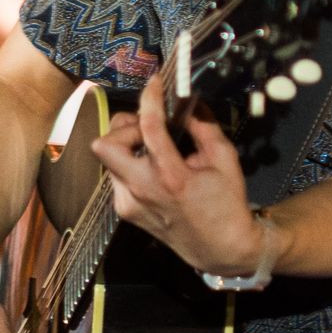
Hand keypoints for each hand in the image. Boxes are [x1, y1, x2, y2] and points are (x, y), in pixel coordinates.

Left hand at [93, 108, 265, 276]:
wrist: (218, 250)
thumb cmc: (226, 203)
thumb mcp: (225, 159)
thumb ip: (204, 126)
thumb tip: (189, 100)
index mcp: (171, 177)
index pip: (148, 128)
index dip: (149, 99)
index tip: (155, 82)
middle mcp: (141, 191)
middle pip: (105, 144)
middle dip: (124, 127)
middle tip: (149, 126)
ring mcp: (128, 204)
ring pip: (107, 159)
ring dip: (126, 144)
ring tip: (152, 145)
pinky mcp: (124, 210)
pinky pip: (115, 175)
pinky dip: (129, 162)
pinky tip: (152, 166)